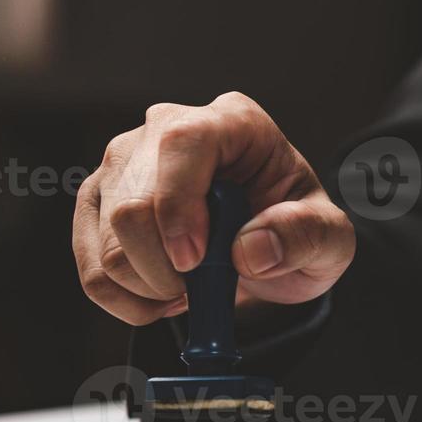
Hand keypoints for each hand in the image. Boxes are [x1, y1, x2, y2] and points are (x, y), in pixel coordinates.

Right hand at [73, 92, 355, 324]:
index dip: (179, 206)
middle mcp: (167, 129)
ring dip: (149, 287)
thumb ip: (305, 236)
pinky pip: (91, 265)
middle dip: (165, 268)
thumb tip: (251, 250)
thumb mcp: (330, 239)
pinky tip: (161, 295)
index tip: (195, 261)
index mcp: (232, 122)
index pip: (182, 142)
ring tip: (191, 290)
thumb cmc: (295, 230)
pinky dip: (125, 299)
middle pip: (132, 203)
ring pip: (107, 240)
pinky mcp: (99, 202)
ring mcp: (125, 164)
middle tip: (203, 289)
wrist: (266, 250)